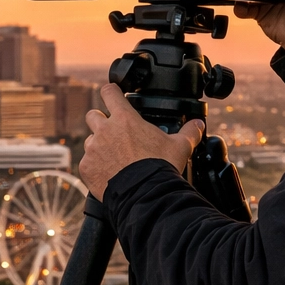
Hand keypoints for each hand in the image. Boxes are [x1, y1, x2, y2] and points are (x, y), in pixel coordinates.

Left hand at [79, 84, 204, 198]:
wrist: (144, 194)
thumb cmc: (160, 167)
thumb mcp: (180, 146)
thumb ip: (189, 132)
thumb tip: (198, 124)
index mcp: (125, 119)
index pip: (109, 92)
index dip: (111, 91)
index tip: (112, 93)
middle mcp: (104, 130)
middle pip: (93, 114)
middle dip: (100, 120)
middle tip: (112, 132)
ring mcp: (93, 149)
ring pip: (89, 140)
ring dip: (98, 145)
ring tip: (113, 158)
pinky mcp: (86, 167)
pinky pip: (87, 163)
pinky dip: (95, 167)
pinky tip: (108, 174)